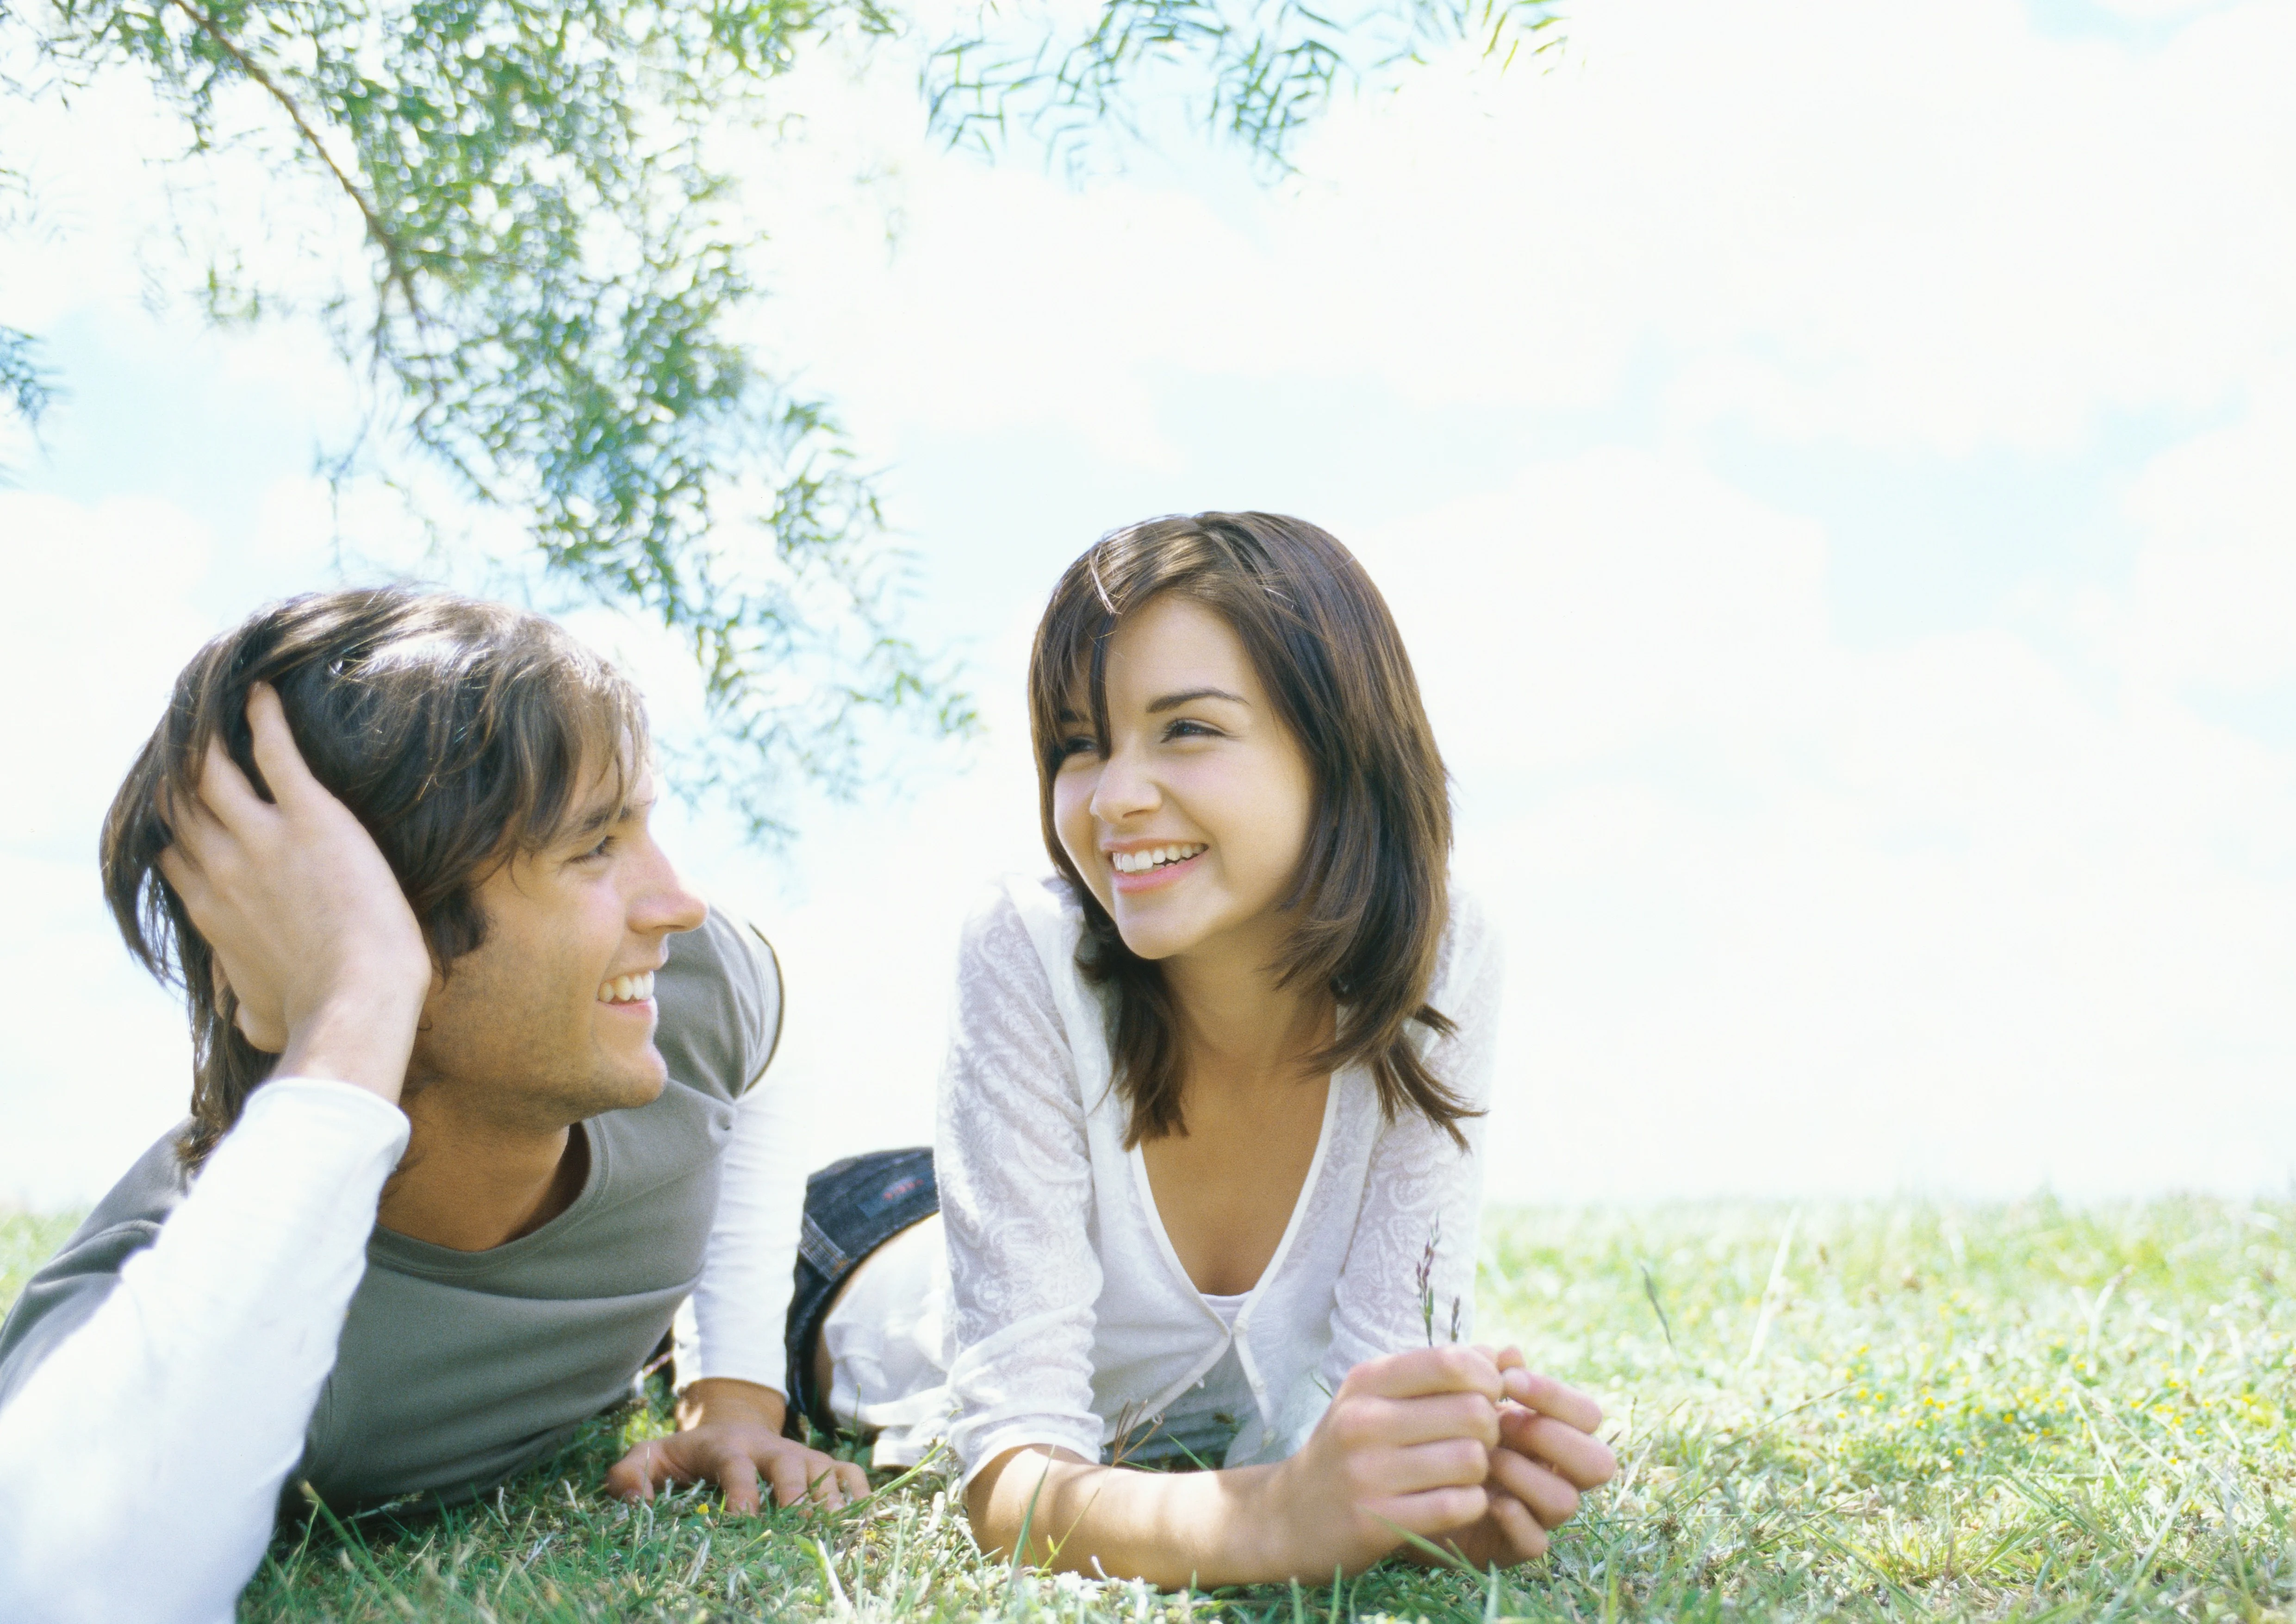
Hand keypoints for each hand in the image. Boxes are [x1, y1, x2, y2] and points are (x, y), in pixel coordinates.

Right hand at [155, 684, 431, 1102]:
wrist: (358, 997)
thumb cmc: (318, 1014)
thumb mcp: (261, 1016)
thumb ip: (243, 1003)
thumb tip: (242, 1013)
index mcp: (211, 910)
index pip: (173, 852)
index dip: (174, 824)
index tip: (182, 804)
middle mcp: (222, 867)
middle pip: (181, 804)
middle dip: (181, 771)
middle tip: (196, 740)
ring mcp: (262, 838)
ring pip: (210, 769)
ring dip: (208, 735)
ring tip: (215, 708)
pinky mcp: (310, 816)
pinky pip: (274, 751)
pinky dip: (264, 716)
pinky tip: (264, 690)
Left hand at [605, 1380, 869, 1512]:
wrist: (728, 1425)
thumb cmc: (684, 1456)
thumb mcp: (649, 1458)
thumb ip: (629, 1475)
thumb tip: (634, 1502)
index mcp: (725, 1445)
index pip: (735, 1464)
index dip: (742, 1490)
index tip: (743, 1519)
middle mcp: (768, 1447)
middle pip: (789, 1463)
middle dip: (796, 1493)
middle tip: (799, 1524)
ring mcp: (799, 1454)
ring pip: (825, 1469)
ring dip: (832, 1498)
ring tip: (835, 1530)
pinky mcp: (821, 1464)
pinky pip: (850, 1474)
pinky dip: (861, 1494)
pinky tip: (863, 1523)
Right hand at [1256, 1344, 1503, 1575]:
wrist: (1287, 1517)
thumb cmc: (1349, 1450)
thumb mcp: (1377, 1398)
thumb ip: (1439, 1373)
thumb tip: (1509, 1354)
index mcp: (1367, 1381)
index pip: (1452, 1361)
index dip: (1487, 1378)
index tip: (1486, 1398)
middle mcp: (1364, 1421)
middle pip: (1473, 1411)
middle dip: (1491, 1428)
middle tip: (1478, 1442)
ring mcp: (1367, 1473)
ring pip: (1471, 1459)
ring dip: (1481, 1471)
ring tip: (1464, 1474)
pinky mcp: (1377, 1522)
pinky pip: (1458, 1505)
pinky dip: (1471, 1504)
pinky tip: (1457, 1502)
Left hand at [1448, 1351, 1614, 1566]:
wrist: (1406, 1485)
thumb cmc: (1446, 1431)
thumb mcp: (1463, 1397)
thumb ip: (1488, 1373)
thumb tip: (1510, 1352)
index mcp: (1556, 1434)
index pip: (1588, 1415)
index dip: (1556, 1396)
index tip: (1509, 1382)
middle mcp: (1559, 1475)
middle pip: (1598, 1463)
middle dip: (1552, 1437)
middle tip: (1505, 1423)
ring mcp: (1541, 1514)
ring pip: (1566, 1501)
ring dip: (1524, 1473)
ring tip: (1485, 1458)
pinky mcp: (1516, 1548)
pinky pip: (1536, 1542)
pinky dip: (1514, 1519)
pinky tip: (1486, 1498)